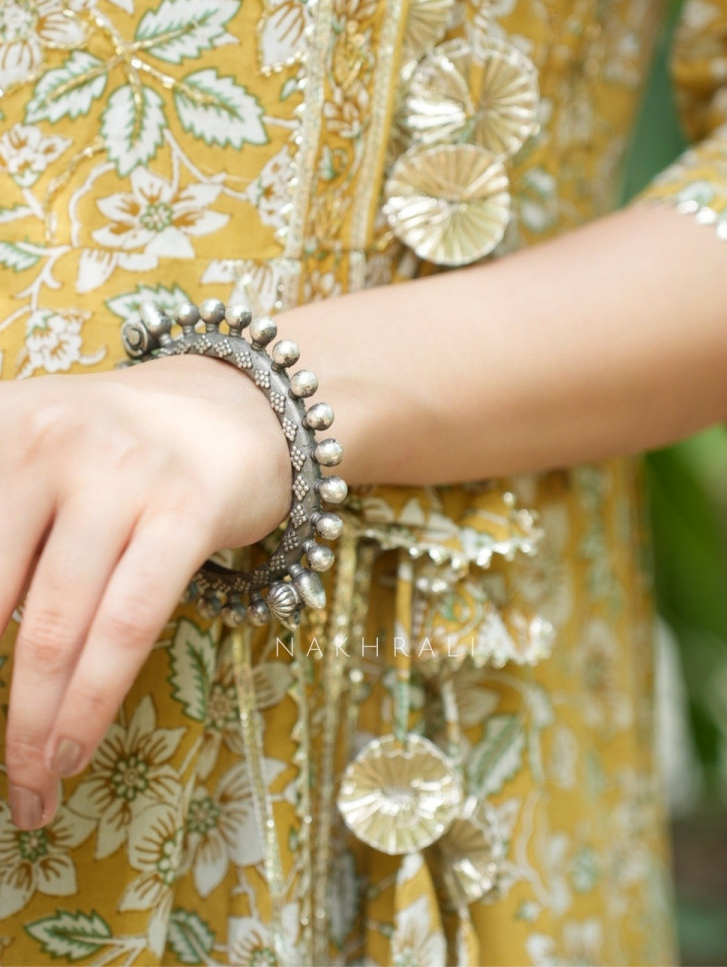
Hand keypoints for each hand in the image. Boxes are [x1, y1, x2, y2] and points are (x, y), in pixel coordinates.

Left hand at [0, 355, 289, 829]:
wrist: (238, 408)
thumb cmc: (122, 450)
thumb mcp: (36, 455)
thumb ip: (1, 532)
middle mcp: (48, 438)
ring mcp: (122, 474)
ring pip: (53, 623)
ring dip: (32, 722)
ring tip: (29, 783)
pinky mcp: (186, 510)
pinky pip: (128, 623)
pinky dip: (93, 700)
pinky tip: (74, 749)